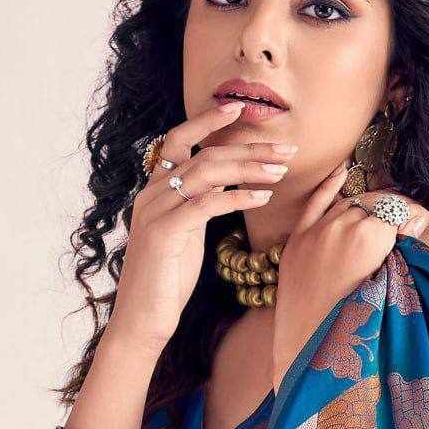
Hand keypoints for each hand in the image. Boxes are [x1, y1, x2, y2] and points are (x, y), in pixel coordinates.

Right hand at [104, 99, 299, 355]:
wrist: (142, 320)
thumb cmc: (167, 281)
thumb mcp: (185, 236)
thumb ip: (198, 208)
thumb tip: (225, 189)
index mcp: (155, 191)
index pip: (179, 140)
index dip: (207, 121)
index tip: (239, 108)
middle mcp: (151, 194)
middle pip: (204, 154)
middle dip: (248, 148)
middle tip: (286, 148)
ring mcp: (155, 211)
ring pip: (207, 173)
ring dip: (249, 168)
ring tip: (281, 170)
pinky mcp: (164, 233)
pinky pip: (206, 204)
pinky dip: (237, 197)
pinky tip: (262, 198)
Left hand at [271, 168, 428, 389]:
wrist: (307, 345)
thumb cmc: (352, 323)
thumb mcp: (385, 284)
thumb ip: (400, 249)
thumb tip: (417, 222)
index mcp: (369, 237)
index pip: (399, 212)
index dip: (414, 216)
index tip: (424, 222)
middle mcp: (342, 225)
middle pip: (376, 206)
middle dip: (392, 213)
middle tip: (405, 224)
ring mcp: (317, 230)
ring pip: (349, 204)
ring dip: (365, 209)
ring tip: (378, 219)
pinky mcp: (297, 239)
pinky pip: (315, 203)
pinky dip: (329, 186)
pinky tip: (342, 172)